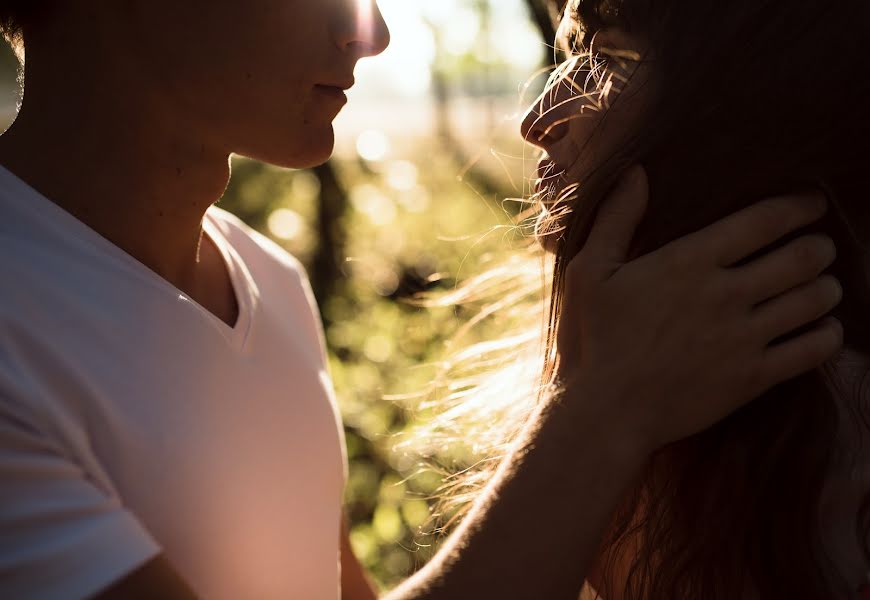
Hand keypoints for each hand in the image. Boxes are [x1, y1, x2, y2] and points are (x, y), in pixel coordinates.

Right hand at [556, 166, 842, 451]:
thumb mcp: (589, 272)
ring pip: (814, 300)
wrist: (607, 413)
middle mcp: (725, 294)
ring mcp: (743, 338)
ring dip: (828, 287)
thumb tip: (636, 171)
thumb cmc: (594, 339)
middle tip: (819, 247)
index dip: (800, 207)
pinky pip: (812, 350)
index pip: (765, 221)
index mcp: (689, 262)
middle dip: (820, 246)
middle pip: (803, 257)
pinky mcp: (753, 378)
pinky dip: (828, 334)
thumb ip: (616, 219)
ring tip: (823, 285)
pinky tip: (823, 329)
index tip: (812, 204)